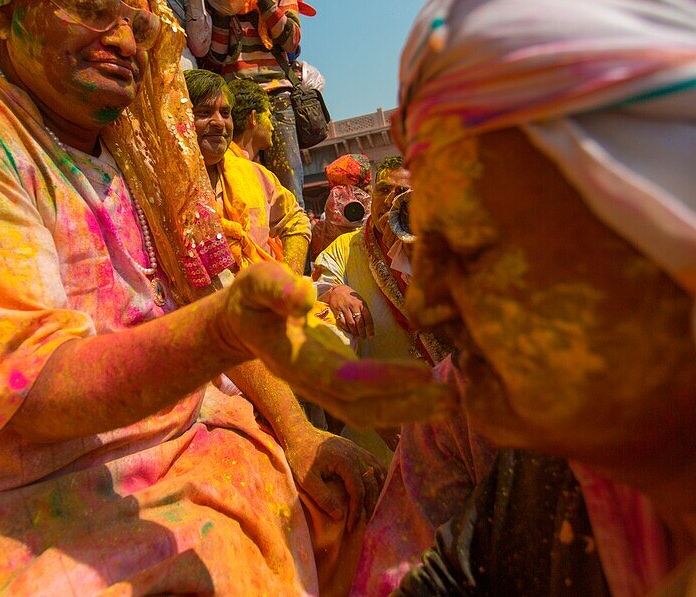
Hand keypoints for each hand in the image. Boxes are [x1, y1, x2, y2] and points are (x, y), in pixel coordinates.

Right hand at [220, 262, 455, 428]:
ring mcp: (324, 388)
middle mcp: (310, 383)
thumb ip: (276, 289)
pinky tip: (435, 395)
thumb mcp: (256, 282)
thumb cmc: (253, 298)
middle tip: (452, 396)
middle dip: (406, 406)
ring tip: (452, 401)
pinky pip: (372, 404)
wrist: (243, 324)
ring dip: (411, 411)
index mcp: (292, 360)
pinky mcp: (337, 385)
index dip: (381, 380)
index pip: (341, 378)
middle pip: (361, 408)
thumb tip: (305, 293)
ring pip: (369, 413)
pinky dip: (405, 403)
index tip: (423, 371)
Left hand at [284, 426, 384, 529]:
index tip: (351, 527)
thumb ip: (323, 497)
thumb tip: (340, 517)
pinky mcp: (357, 449)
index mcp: (345, 462)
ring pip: (378, 474)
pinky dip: (378, 479)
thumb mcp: (307, 480)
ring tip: (370, 510)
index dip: (356, 511)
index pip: (358, 492)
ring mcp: (359, 450)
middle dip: (369, 506)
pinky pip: (375, 465)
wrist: (299, 433)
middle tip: (364, 524)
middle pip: (372, 484)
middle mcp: (357, 455)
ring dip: (377, 493)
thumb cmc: (300, 456)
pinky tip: (375, 491)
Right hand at [322, 284, 373, 338]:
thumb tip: (367, 325)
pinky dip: (346, 328)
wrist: (338, 290)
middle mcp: (354, 306)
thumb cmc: (351, 297)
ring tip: (356, 335)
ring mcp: (345, 308)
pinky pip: (342, 322)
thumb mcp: (360, 301)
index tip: (371, 336)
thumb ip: (364, 311)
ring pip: (351, 323)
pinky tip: (348, 330)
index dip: (370, 329)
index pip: (368, 318)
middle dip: (362, 332)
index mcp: (362, 304)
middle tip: (363, 337)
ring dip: (354, 331)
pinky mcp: (337, 310)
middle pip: (359, 322)